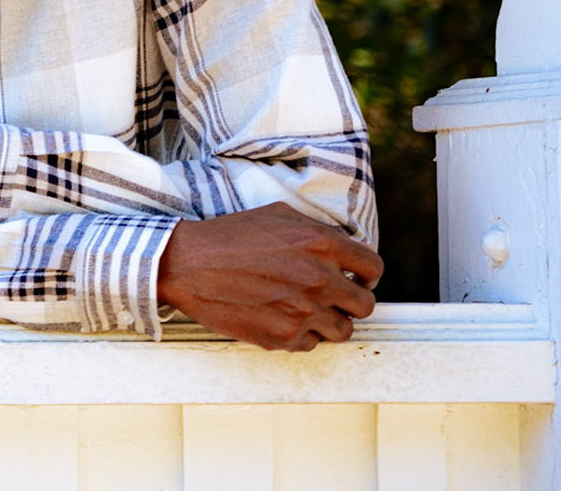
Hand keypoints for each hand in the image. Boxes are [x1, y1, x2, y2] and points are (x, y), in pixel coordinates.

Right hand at [156, 202, 383, 350]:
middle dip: (352, 301)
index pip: (373, 268)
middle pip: (366, 305)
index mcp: (321, 243)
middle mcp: (319, 278)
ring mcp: (303, 311)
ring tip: (307, 311)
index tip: (355, 278)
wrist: (187, 264)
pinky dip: (301, 335)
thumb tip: (342, 249)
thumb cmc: (228, 236)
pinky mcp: (283, 336)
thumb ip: (317, 231)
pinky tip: (282, 318)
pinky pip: (312, 344)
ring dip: (330, 321)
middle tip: (333, 297)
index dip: (366, 274)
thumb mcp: (277, 215)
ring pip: (344, 330)